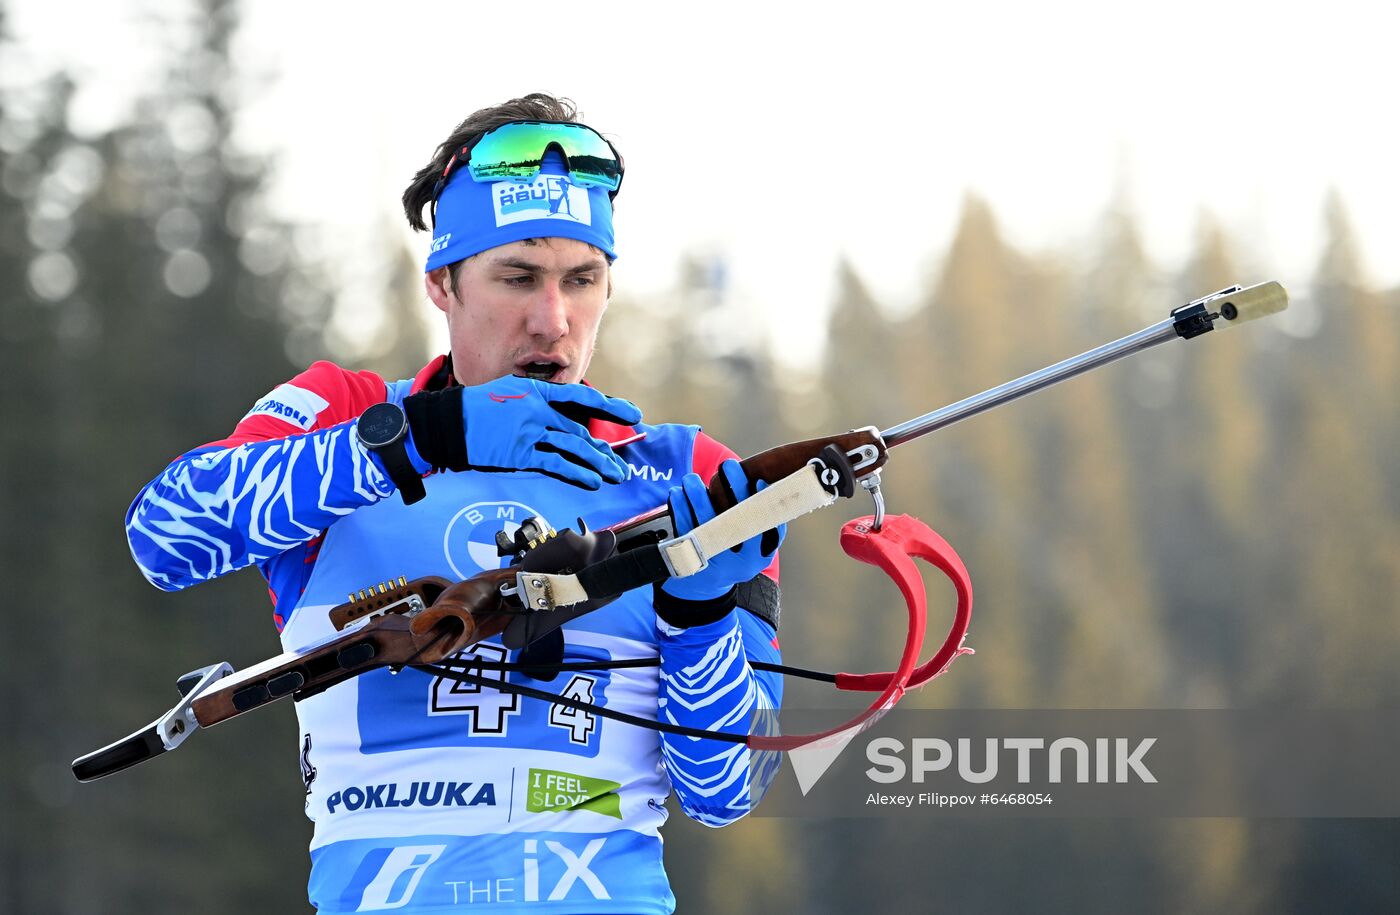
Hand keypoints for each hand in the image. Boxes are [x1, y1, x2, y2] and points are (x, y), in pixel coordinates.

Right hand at [460, 376, 641, 488]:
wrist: (448, 423)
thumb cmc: (479, 410)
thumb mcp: (511, 394)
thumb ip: (540, 404)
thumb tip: (566, 420)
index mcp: (537, 392)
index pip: (582, 397)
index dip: (610, 407)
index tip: (632, 414)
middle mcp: (537, 410)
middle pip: (581, 430)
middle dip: (604, 448)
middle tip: (621, 462)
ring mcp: (529, 433)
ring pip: (574, 448)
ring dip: (598, 463)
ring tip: (615, 475)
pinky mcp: (520, 455)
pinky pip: (556, 465)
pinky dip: (577, 473)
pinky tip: (592, 481)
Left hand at [660, 459, 784, 602]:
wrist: (704, 588)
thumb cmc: (734, 556)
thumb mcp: (755, 548)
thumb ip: (762, 523)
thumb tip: (763, 484)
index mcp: (758, 557)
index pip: (767, 529)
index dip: (764, 504)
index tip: (759, 480)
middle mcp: (738, 564)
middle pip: (736, 521)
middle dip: (733, 489)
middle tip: (729, 465)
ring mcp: (713, 563)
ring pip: (705, 522)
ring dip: (698, 495)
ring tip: (692, 478)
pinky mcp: (689, 560)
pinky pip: (684, 528)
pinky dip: (680, 508)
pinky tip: (677, 493)